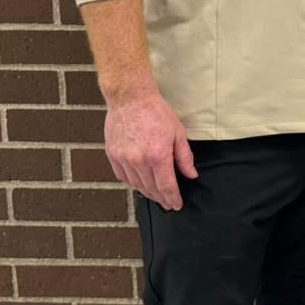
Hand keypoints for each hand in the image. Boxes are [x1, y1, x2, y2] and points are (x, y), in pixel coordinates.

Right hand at [105, 90, 196, 210]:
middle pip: (151, 188)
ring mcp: (123, 158)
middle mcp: (139, 160)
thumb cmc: (156, 112)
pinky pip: (122, 176)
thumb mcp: (178, 133)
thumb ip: (184, 157)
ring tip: (156, 195)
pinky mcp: (113, 154)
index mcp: (158, 156)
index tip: (176, 205)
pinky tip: (139, 183)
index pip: (167, 186)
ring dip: (147, 192)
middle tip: (168, 203)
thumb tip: (191, 174)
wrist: (130, 98)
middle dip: (161, 198)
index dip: (173, 198)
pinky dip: (132, 182)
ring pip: (136, 184)